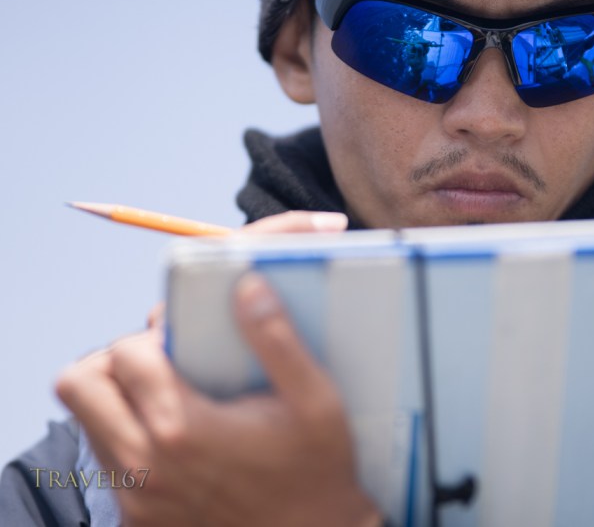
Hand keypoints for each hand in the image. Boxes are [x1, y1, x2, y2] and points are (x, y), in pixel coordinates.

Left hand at [57, 211, 380, 525]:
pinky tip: (177, 440)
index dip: (150, 335)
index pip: (123, 354)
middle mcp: (146, 467)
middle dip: (113, 362)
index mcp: (182, 428)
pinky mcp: (138, 520)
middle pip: (79, 386)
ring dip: (119, 400)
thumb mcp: (316, 401)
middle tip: (156, 363)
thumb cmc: (315, 472)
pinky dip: (130, 439)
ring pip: (88, 424)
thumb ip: (278, 340)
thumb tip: (248, 288)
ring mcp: (137, 499)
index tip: (181, 340)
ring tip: (170, 399)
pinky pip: (107, 462)